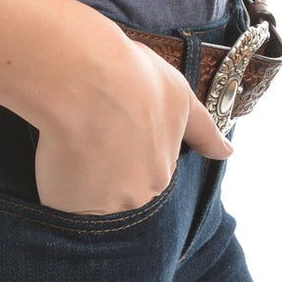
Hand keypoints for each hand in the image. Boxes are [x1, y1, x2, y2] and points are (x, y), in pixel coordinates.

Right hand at [32, 33, 232, 216]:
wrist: (86, 78)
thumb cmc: (133, 77)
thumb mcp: (179, 96)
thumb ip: (203, 130)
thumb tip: (227, 153)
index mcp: (163, 169)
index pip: (146, 169)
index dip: (127, 146)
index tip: (113, 127)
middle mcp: (139, 193)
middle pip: (120, 187)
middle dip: (107, 167)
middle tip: (90, 130)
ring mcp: (102, 203)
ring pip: (90, 197)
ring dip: (81, 176)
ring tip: (68, 138)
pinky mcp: (67, 204)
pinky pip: (60, 200)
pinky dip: (56, 183)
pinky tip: (53, 154)